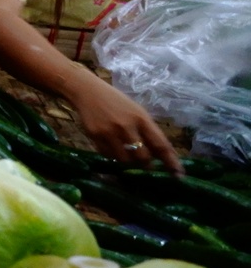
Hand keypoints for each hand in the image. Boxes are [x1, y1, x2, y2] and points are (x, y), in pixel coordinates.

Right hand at [68, 71, 182, 171]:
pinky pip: (108, 155)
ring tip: (126, 154)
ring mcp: (109, 132)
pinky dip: (113, 156)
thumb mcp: (136, 112)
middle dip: (147, 164)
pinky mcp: (95, 136)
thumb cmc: (116, 102)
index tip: (179, 176)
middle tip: (147, 166)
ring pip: (125, 159)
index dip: (171, 162)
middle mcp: (126, 126)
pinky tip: (112, 147)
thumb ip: (148, 131)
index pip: (160, 144)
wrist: (88, 91)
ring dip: (129, 161)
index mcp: (141, 118)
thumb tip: (160, 155)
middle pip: (143, 157)